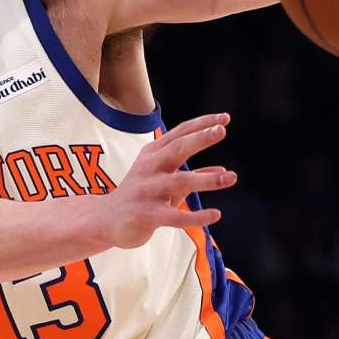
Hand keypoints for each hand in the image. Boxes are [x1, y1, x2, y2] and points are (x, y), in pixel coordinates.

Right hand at [104, 113, 237, 248]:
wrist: (106, 220)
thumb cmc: (141, 195)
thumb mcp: (165, 179)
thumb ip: (193, 175)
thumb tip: (223, 171)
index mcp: (153, 154)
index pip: (179, 133)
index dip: (201, 124)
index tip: (224, 118)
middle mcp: (149, 168)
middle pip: (177, 149)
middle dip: (199, 139)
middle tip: (221, 130)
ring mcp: (147, 191)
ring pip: (179, 182)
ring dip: (206, 180)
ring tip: (232, 177)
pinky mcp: (146, 215)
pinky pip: (174, 216)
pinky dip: (196, 216)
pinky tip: (216, 214)